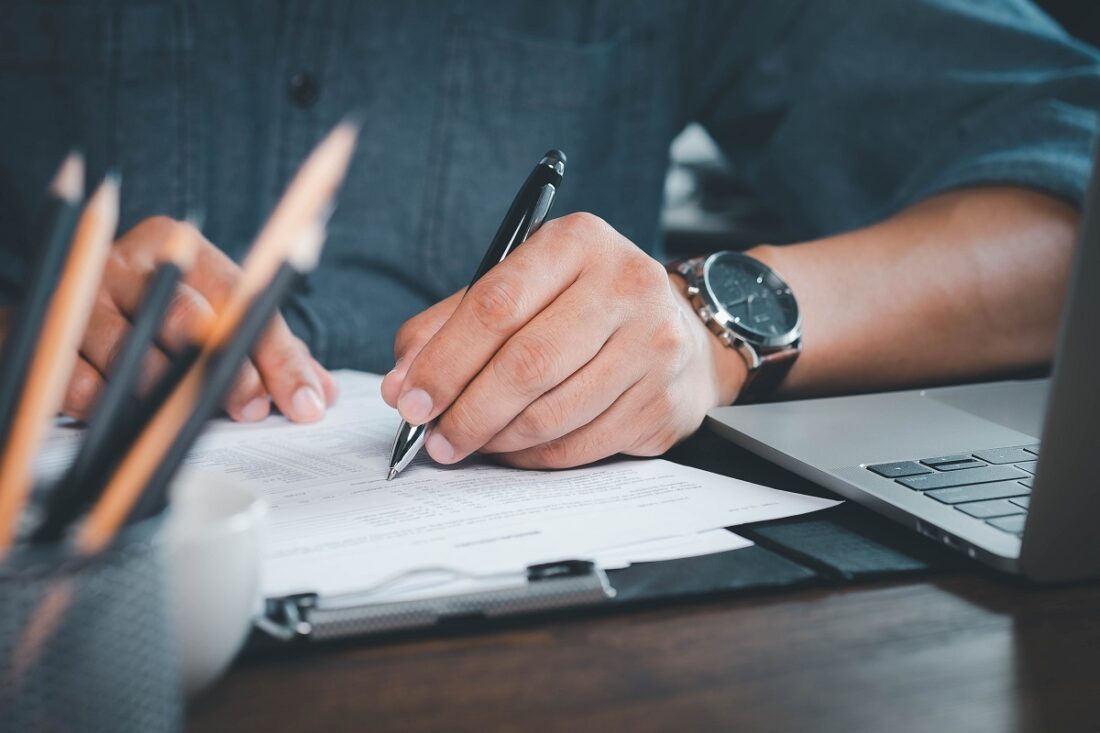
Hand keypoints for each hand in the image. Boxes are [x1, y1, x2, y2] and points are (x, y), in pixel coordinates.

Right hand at [58, 216, 337, 421]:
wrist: (65, 304)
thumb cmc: (159, 317)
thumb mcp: (217, 318)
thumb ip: (271, 352)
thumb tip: (320, 393)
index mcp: (181, 248)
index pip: (243, 299)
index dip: (276, 354)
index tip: (302, 401)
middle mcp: (129, 263)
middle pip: (187, 319)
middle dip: (226, 375)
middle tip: (251, 413)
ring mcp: (80, 294)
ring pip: (130, 352)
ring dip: (167, 397)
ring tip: (186, 424)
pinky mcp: (41, 332)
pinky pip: (78, 381)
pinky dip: (109, 408)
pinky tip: (131, 424)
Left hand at [380, 213, 747, 468]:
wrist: (681, 332)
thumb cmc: (582, 306)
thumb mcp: (521, 287)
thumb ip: (452, 325)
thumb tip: (402, 385)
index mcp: (578, 242)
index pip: (496, 305)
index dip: (445, 360)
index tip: (409, 399)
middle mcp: (625, 286)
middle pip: (527, 364)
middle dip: (468, 412)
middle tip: (436, 439)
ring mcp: (653, 346)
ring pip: (553, 414)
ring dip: (498, 440)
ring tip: (470, 444)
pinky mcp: (663, 402)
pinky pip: (580, 446)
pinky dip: (534, 457)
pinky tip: (514, 450)